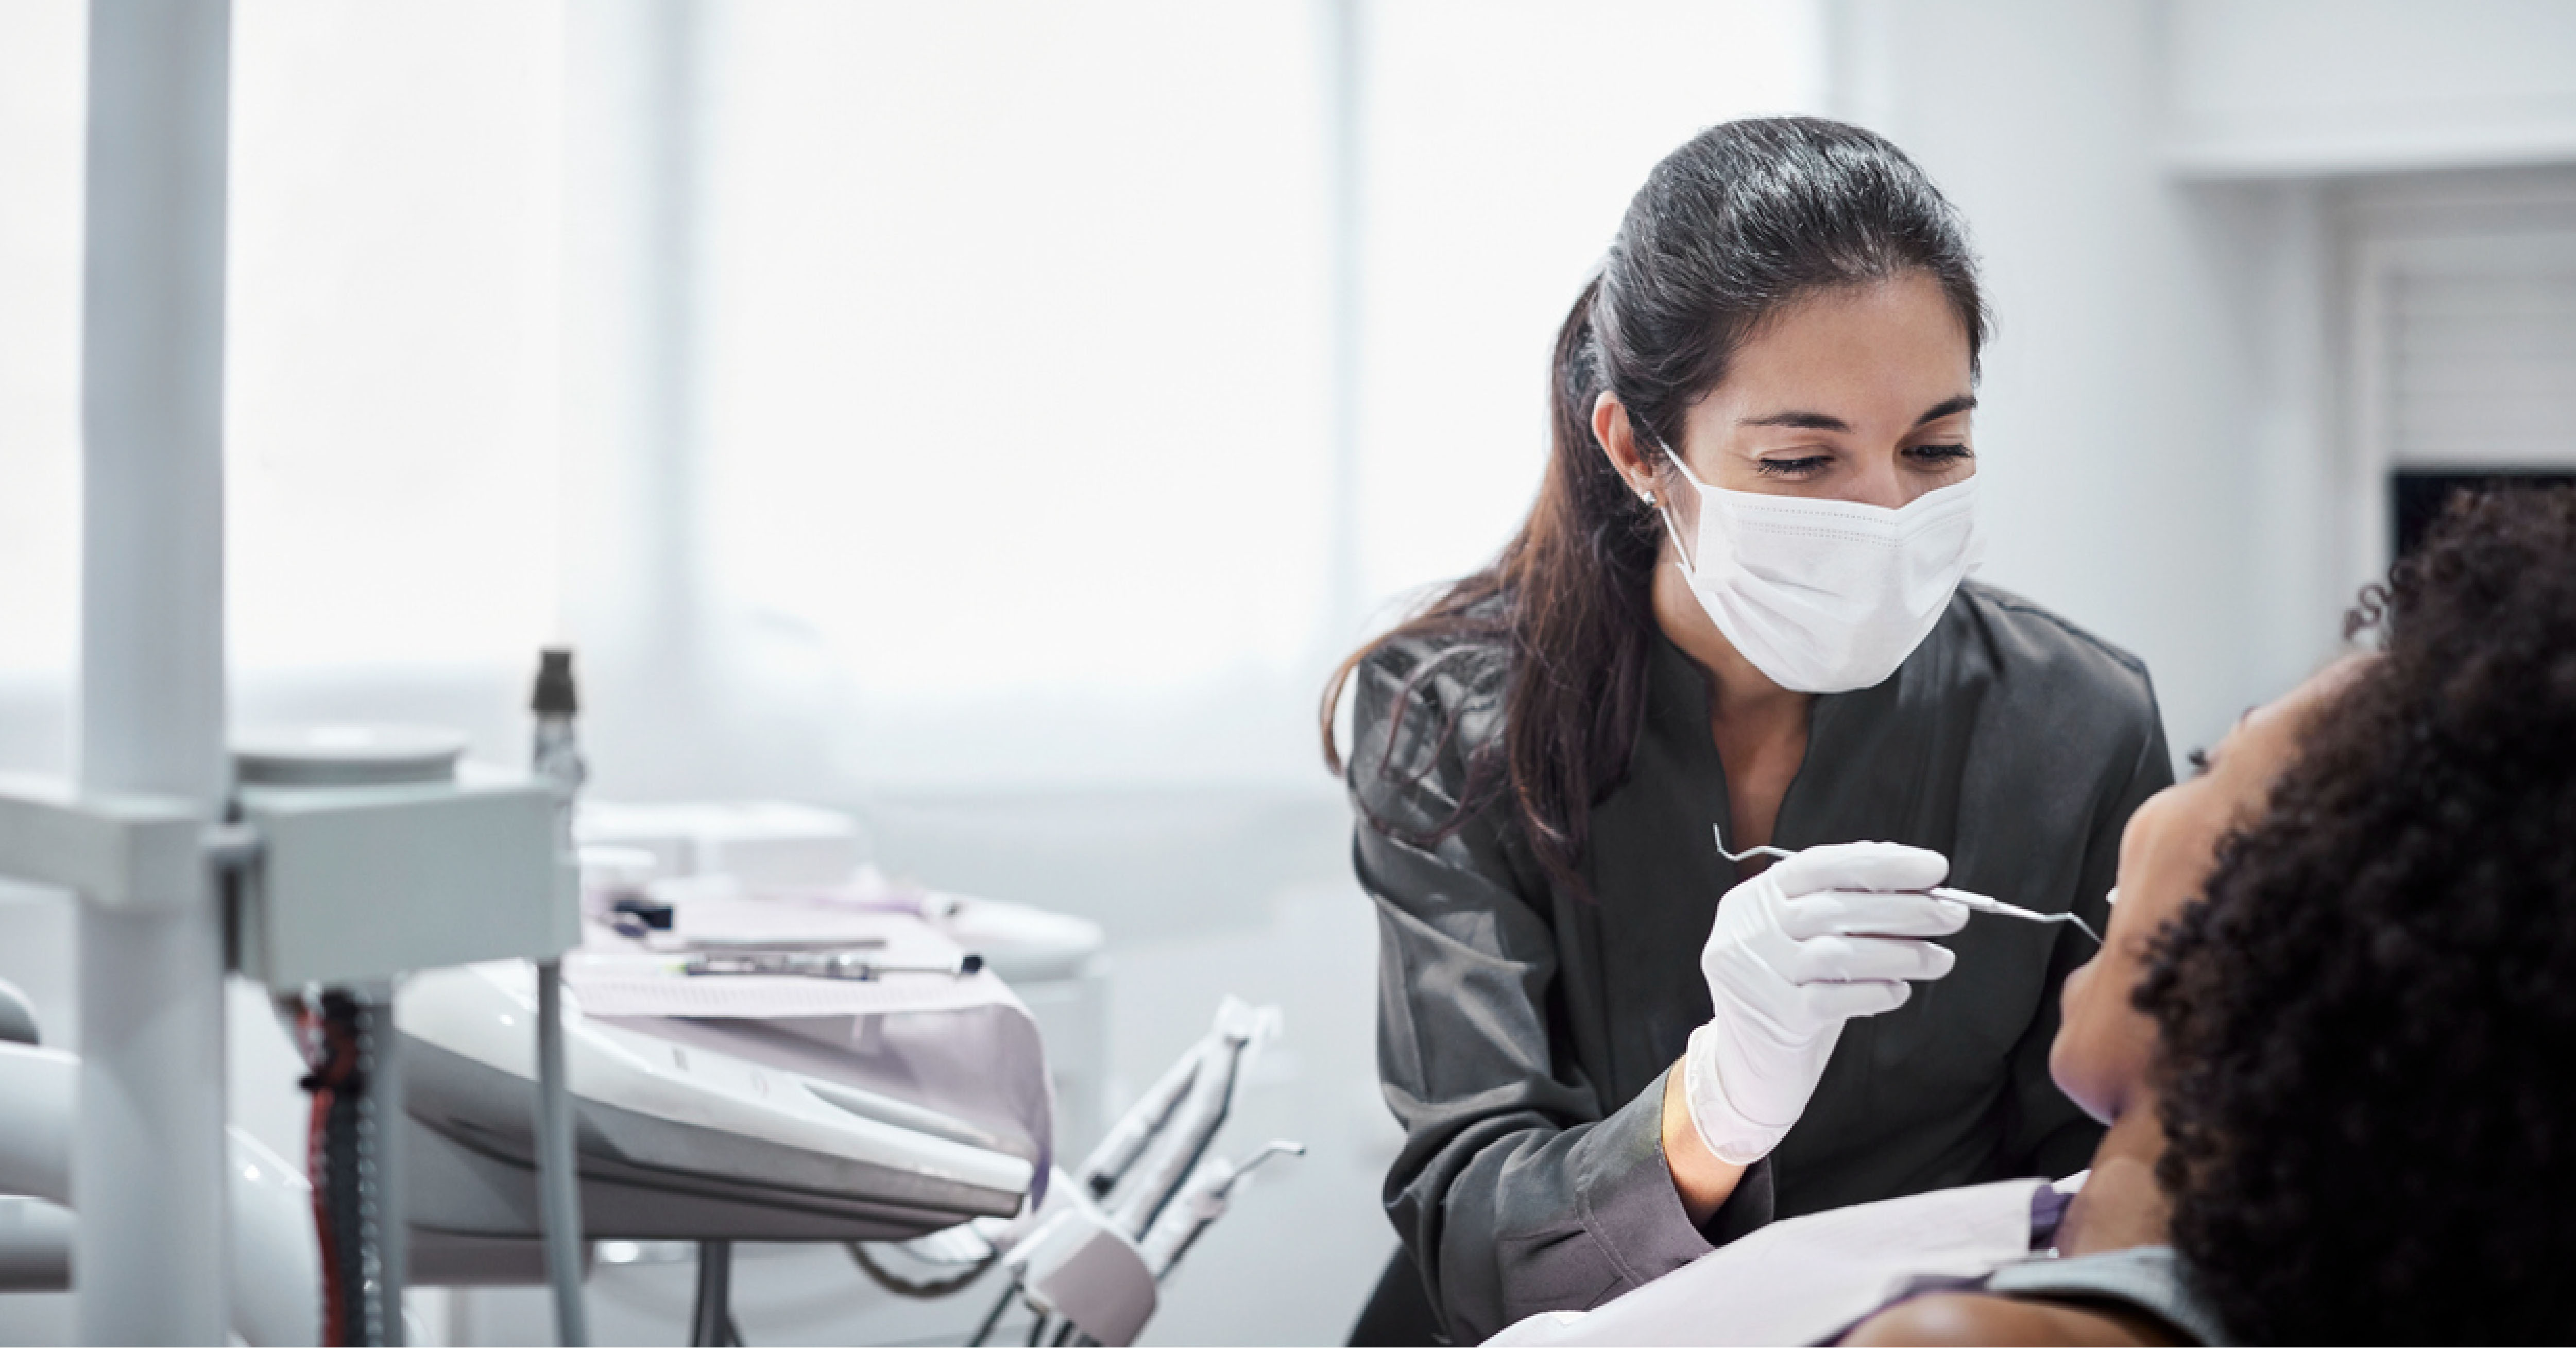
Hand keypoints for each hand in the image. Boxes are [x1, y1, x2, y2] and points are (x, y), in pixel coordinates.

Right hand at [1684, 841, 1966, 1163]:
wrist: (1747, 1068)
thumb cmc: (1790, 991)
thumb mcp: (1805, 938)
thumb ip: (1845, 903)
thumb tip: (1912, 877)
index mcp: (1756, 898)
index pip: (1822, 865)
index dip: (1882, 863)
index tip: (1934, 869)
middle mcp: (1749, 930)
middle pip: (1835, 908)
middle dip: (1905, 908)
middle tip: (1954, 915)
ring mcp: (1757, 974)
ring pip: (1839, 953)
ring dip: (1901, 952)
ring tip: (1940, 959)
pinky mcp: (1776, 1017)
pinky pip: (1835, 999)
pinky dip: (1876, 992)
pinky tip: (1898, 991)